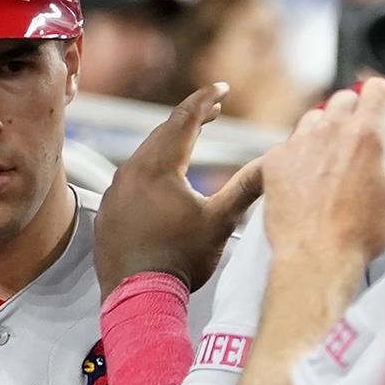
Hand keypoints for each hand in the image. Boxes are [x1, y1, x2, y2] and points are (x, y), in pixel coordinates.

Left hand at [94, 83, 263, 296]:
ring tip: (190, 140)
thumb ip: (247, 187)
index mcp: (159, 166)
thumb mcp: (221, 221)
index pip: (185, 119)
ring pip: (144, 155)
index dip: (205, 100)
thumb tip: (275, 161)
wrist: (137, 296)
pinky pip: (130, 179)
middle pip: (163, 133)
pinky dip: (151, 170)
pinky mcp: (108, 210)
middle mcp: (131, 171)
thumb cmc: (180, 259)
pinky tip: (163, 180)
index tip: (221, 88)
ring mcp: (115, 191)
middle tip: (212, 110)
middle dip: (189, 118)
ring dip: (169, 144)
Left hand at [263, 77, 384, 264]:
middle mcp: (328, 131)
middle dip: (356, 110)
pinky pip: (289, 143)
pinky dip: (300, 151)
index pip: (375, 89)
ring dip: (326, 128)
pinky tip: (308, 174)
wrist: (313, 257)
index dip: (384, 96)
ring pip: (313, 118)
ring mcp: (297, 144)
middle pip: (343, 99)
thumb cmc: (360, 233)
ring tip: (334, 155)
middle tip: (362, 134)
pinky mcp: (274, 161)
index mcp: (365, 134)